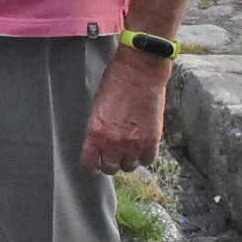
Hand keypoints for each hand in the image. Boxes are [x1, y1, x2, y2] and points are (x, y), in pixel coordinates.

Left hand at [80, 48, 169, 172]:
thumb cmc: (115, 84)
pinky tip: (141, 147)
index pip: (89, 163)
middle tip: (110, 156)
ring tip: (127, 150)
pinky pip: (147, 160)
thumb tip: (98, 144)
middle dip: (109, 163)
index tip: (92, 163)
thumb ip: (97, 129)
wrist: (139, 73)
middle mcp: (114, 142)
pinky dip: (144, 156)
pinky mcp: (152, 140)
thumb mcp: (96, 107)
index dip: (90, 165)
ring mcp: (134, 143)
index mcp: (95, 132)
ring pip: (129, 166)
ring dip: (127, 160)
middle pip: (110, 168)